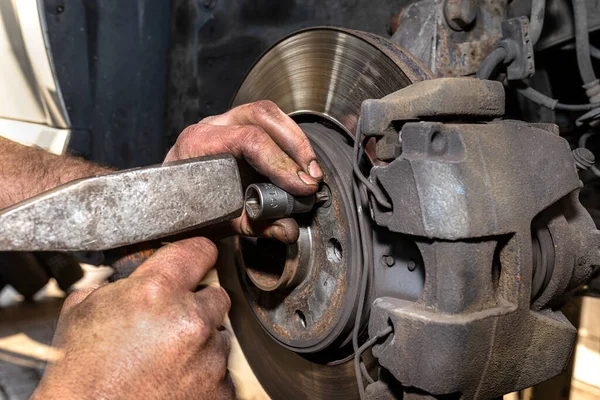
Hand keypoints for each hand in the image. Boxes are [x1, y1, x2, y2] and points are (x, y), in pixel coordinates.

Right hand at [32, 238, 233, 399]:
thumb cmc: (80, 372)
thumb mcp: (84, 309)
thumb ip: (122, 282)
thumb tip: (143, 271)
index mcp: (158, 291)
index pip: (200, 251)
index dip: (196, 255)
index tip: (197, 261)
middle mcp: (191, 320)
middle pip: (216, 296)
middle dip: (197, 306)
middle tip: (170, 324)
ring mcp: (210, 357)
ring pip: (219, 335)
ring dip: (201, 342)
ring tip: (167, 359)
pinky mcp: (221, 388)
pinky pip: (222, 370)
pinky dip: (204, 374)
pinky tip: (175, 380)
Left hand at [164, 101, 322, 243]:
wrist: (169, 200)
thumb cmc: (189, 208)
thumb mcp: (221, 222)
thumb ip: (255, 225)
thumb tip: (289, 229)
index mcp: (199, 143)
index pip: (249, 140)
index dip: (281, 163)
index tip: (302, 186)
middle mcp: (211, 126)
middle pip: (261, 115)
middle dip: (295, 144)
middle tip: (312, 176)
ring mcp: (223, 121)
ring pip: (267, 113)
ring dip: (296, 140)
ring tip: (311, 170)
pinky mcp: (237, 125)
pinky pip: (268, 122)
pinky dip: (289, 141)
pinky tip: (301, 163)